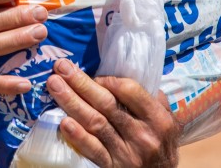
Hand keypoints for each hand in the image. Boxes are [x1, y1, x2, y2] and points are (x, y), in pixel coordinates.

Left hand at [47, 59, 178, 167]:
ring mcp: (126, 153)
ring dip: (72, 102)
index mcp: (158, 119)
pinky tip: (64, 123)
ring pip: (96, 123)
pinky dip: (78, 136)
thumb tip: (121, 73)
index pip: (129, 90)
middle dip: (81, 83)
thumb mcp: (166, 122)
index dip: (107, 79)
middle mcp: (143, 135)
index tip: (91, 73)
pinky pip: (93, 151)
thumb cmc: (160, 144)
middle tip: (61, 67)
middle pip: (107, 104)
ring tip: (54, 85)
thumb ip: (149, 99)